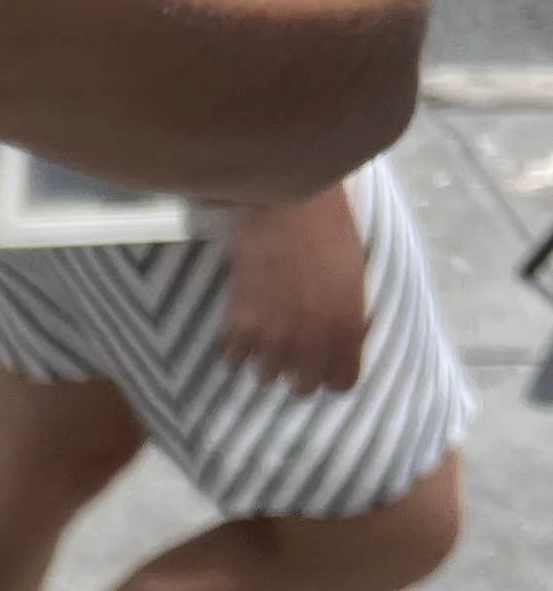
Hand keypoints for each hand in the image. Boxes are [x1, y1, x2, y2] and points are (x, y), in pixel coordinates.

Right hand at [219, 187, 367, 392]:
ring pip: (266, 377)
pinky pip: (234, 360)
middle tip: (296, 354)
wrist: (287, 202)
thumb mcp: (357, 273)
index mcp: (346, 327)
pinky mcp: (240, 324)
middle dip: (301, 374)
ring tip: (266, 342)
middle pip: (302, 387)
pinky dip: (238, 353)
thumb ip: (351, 312)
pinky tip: (242, 337)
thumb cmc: (331, 226)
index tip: (329, 364)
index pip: (342, 382)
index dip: (336, 375)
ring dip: (267, 363)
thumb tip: (349, 332)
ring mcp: (272, 336)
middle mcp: (310, 341)